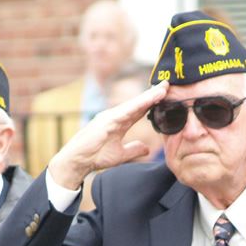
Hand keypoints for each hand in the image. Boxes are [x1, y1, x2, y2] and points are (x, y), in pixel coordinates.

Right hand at [48, 82, 168, 190]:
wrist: (78, 161)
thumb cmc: (95, 156)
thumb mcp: (120, 155)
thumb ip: (134, 149)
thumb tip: (147, 149)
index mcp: (119, 123)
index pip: (139, 110)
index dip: (152, 102)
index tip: (166, 95)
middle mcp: (115, 116)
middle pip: (138, 103)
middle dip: (153, 94)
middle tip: (168, 84)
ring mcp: (110, 116)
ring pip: (134, 104)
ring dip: (149, 96)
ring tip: (163, 88)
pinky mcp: (107, 121)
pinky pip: (126, 111)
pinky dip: (139, 104)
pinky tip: (149, 99)